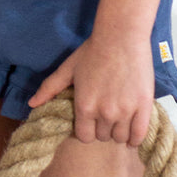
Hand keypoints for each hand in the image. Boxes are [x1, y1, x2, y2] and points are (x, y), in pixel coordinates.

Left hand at [28, 33, 152, 146]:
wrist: (121, 38)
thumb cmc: (92, 52)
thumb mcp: (67, 69)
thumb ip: (49, 88)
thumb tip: (32, 104)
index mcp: (84, 106)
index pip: (84, 136)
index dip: (85, 131)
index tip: (88, 123)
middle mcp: (104, 113)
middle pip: (103, 137)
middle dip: (101, 129)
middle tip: (103, 116)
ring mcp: (125, 111)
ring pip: (121, 137)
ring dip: (118, 132)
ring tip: (117, 120)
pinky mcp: (144, 107)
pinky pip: (140, 134)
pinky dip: (135, 137)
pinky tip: (132, 132)